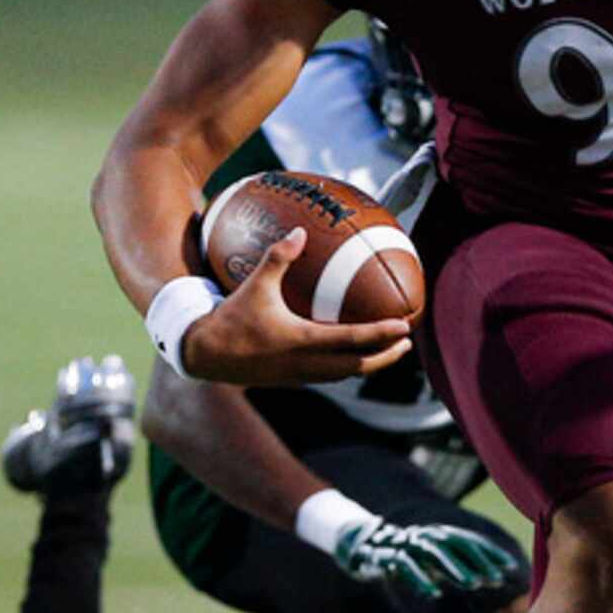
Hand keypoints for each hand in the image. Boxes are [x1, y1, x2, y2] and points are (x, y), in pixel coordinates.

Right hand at [180, 229, 411, 385]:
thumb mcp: (254, 285)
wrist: (205, 356)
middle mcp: (306, 364)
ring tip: (388, 352)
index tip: (405, 327)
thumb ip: (279, 257)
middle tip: (407, 343)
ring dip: (369, 365)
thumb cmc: (230, 319)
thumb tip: (300, 232)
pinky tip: (350, 355)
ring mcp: (300, 376)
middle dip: (386, 357)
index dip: (382, 335)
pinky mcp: (291, 380)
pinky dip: (347, 367)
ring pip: (344, 375)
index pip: (353, 340)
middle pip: (358, 367)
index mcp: (302, 341)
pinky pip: (328, 375)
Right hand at [333, 517, 529, 612]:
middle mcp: (425, 535)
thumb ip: (458, 567)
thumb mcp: (435, 562)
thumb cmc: (409, 557)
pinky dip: (419, 579)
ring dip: (455, 567)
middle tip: (496, 579)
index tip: (510, 568)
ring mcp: (406, 543)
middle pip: (456, 544)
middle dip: (477, 560)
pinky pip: (405, 565)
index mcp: (438, 535)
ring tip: (473, 584)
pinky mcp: (387, 556)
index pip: (469, 541)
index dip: (490, 553)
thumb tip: (488, 578)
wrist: (366, 548)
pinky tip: (433, 594)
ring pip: (434, 552)